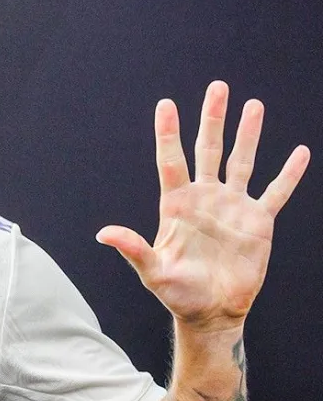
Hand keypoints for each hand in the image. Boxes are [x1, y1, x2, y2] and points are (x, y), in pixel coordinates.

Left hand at [96, 80, 309, 332]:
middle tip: (217, 87)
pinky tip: (298, 152)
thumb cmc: (177, 294)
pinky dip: (288, 174)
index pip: (171, 160)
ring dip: (248, 134)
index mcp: (176, 205)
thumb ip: (133, 249)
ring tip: (253, 105)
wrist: (211, 312)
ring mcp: (232, 207)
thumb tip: (103, 233)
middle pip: (208, 149)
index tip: (166, 103)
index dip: (168, 133)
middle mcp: (205, 199)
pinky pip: (275, 192)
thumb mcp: (152, 272)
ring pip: (241, 161)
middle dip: (212, 119)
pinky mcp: (258, 222)